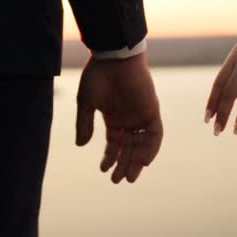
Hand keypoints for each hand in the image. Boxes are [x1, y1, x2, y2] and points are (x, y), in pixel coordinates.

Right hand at [76, 52, 162, 182]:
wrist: (113, 56)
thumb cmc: (98, 76)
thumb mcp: (86, 104)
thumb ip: (85, 124)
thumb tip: (80, 145)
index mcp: (114, 117)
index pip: (115, 143)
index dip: (110, 157)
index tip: (103, 170)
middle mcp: (129, 119)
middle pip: (129, 148)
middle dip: (124, 165)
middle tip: (117, 181)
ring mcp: (141, 115)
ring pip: (142, 145)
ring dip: (137, 161)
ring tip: (129, 176)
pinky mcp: (151, 110)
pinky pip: (155, 134)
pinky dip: (151, 148)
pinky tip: (144, 162)